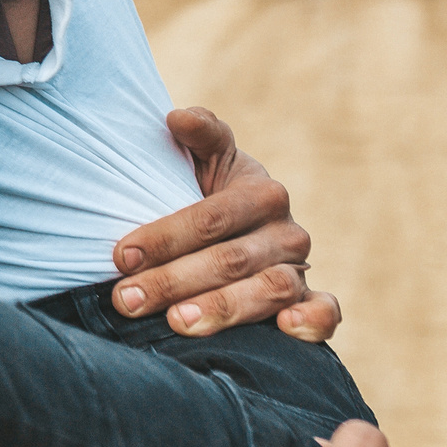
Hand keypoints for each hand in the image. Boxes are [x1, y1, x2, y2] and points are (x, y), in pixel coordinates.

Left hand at [111, 107, 342, 340]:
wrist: (240, 225)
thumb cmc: (207, 189)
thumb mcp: (204, 158)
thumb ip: (199, 134)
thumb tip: (177, 118)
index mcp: (262, 192)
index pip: (210, 218)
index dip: (165, 237)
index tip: (122, 255)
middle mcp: (287, 231)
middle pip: (231, 260)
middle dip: (173, 281)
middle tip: (127, 299)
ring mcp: (299, 268)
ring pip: (269, 291)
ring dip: (222, 310)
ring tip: (176, 323)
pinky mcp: (310, 301)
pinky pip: (325, 312)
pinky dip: (312, 322)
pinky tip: (285, 329)